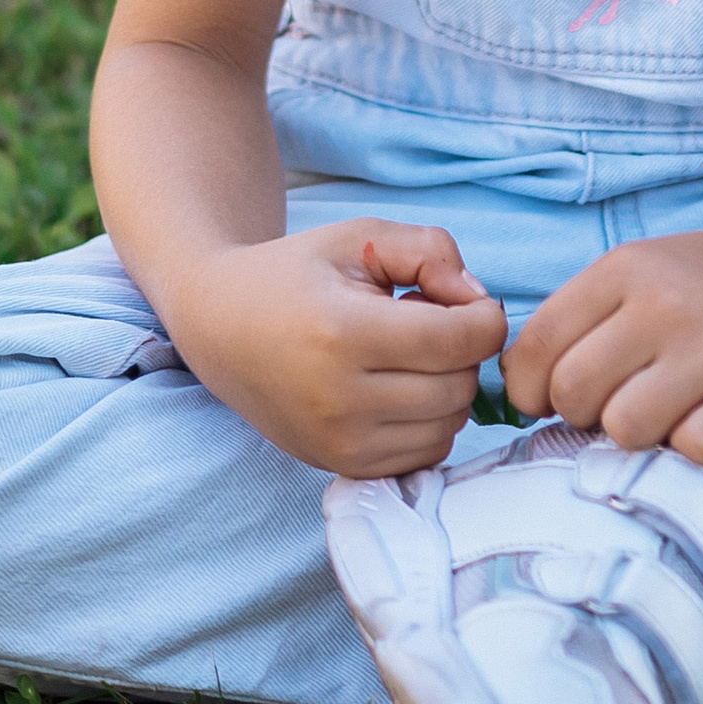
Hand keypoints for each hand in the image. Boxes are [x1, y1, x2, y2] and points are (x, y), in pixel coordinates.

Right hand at [162, 216, 504, 478]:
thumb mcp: (362, 238)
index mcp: (343, 333)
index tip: (460, 298)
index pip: (461, 341)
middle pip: (460, 386)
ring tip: (407, 355)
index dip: (484, 315)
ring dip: (448, 387)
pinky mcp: (337, 465)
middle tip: (426, 321)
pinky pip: (424, 455)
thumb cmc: (295, 274)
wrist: (218, 325)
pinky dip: (430, 422)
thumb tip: (480, 304)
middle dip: (463, 350)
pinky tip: (400, 388)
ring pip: (449, 425)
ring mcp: (337, 442)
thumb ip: (433, 251)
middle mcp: (339, 400)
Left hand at [502, 225, 702, 470]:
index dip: (530, 389)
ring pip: (625, 429)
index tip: (550, 401)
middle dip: (584, 414)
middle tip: (619, 405)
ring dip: (640, 435)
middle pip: (573, 393)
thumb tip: (517, 391)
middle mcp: (666, 303)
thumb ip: (581, 319)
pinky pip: (693, 451)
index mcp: (626, 268)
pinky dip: (696, 449)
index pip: (537, 346)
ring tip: (668, 413)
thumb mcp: (642, 272)